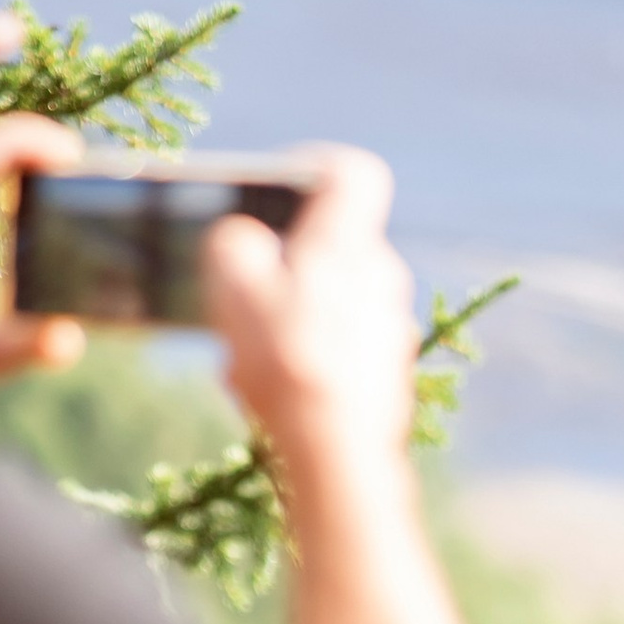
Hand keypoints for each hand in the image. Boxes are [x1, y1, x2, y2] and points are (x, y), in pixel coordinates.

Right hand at [204, 145, 419, 477]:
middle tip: (241, 297)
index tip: (276, 188)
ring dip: (288, 320)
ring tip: (246, 360)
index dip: (311, 167)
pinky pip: (339, 352)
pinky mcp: (387, 380)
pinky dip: (305, 360)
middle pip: (331, 247)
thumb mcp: (235, 284)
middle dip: (283, 265)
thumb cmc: (287, 362)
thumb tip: (241, 240)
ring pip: (331, 304)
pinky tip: (270, 395)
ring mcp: (390, 332)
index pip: (350, 173)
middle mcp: (384, 278)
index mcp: (350, 241)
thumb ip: (234, 243)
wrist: (338, 456)